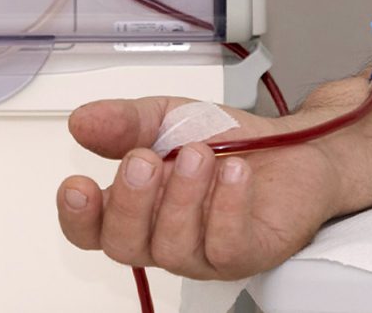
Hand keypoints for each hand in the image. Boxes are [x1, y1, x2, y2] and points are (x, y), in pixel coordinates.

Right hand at [55, 90, 357, 280]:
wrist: (294, 145)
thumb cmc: (227, 141)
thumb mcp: (166, 116)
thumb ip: (124, 121)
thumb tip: (82, 122)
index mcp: (136, 207)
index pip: (91, 230)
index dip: (78, 216)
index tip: (77, 185)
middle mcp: (163, 236)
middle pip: (124, 246)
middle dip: (130, 202)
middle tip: (144, 159)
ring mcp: (202, 252)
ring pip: (174, 248)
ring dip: (183, 196)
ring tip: (199, 154)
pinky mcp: (245, 254)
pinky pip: (226, 246)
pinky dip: (227, 205)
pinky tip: (234, 173)